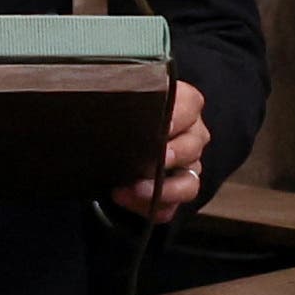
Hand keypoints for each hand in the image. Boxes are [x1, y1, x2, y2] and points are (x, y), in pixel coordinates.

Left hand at [110, 80, 207, 223]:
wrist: (109, 141)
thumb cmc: (122, 111)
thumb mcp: (121, 96)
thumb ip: (122, 91)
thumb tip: (101, 87)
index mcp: (183, 105)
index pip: (191, 104)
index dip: (177, 114)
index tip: (161, 124)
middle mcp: (192, 136)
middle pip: (193, 146)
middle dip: (171, 155)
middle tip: (148, 160)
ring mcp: (188, 168)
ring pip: (189, 183)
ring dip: (163, 189)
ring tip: (135, 188)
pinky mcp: (173, 195)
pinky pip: (171, 207)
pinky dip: (149, 206)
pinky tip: (124, 198)